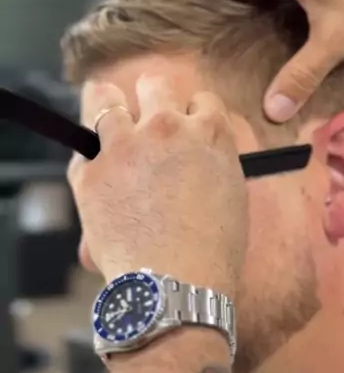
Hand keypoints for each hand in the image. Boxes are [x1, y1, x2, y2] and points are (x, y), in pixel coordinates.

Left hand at [68, 77, 247, 297]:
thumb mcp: (232, 195)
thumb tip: (195, 157)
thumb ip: (214, 161)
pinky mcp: (89, 171)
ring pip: (104, 97)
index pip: (201, 99)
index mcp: (211, 132)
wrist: (176, 286)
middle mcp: (167, 128)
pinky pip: (82, 147)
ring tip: (109, 124)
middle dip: (152, 101)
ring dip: (108, 108)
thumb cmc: (212, 253)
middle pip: (154, 85)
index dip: (192, 115)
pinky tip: (98, 175)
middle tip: (148, 127)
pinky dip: (89, 157)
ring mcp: (124, 146)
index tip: (186, 132)